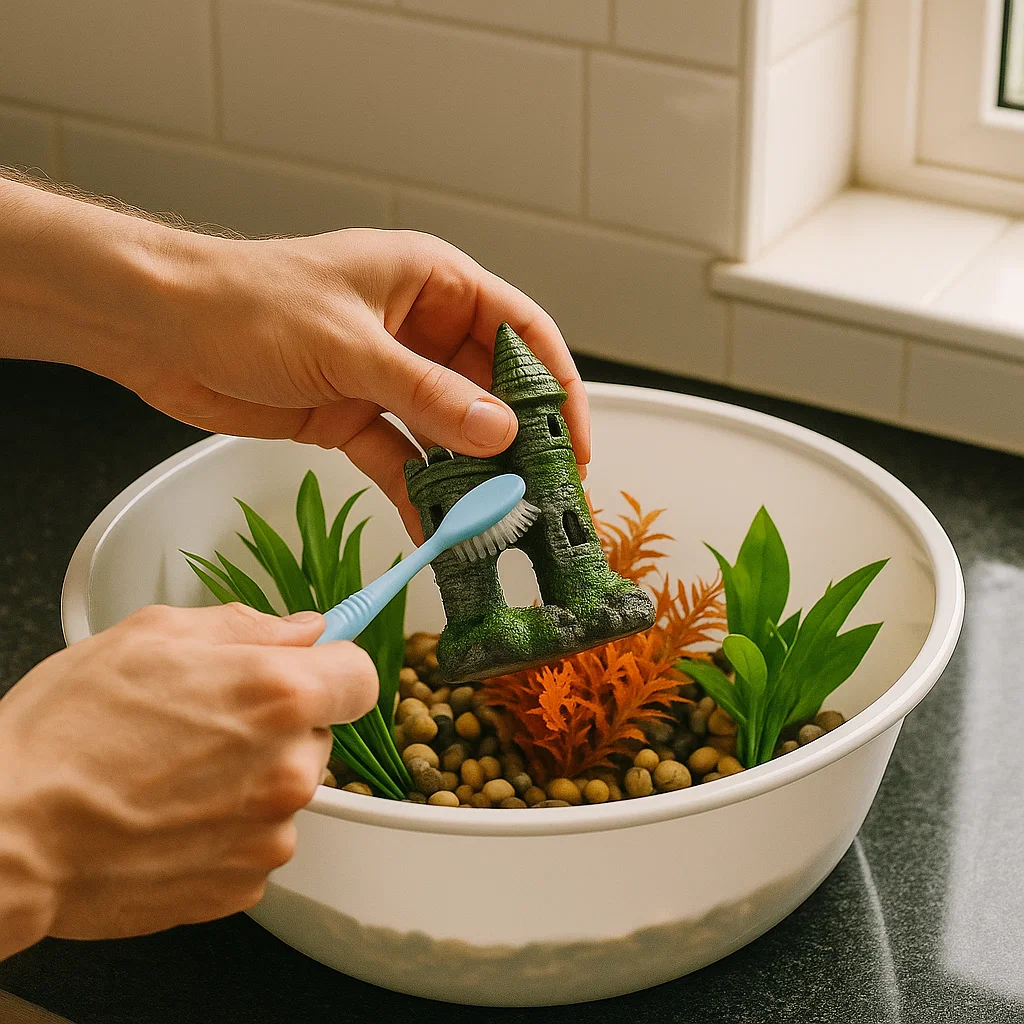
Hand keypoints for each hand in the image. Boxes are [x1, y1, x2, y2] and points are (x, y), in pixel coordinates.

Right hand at [0, 603, 375, 955]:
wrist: (7, 836)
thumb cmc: (65, 733)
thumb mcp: (152, 637)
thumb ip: (246, 626)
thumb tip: (302, 629)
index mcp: (277, 696)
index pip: (361, 675)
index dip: (333, 669)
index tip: (312, 671)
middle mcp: (288, 769)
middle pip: (318, 733)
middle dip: (278, 724)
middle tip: (205, 724)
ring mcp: (269, 834)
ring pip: (285, 789)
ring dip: (250, 779)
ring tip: (173, 775)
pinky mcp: (242, 884)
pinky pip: (255, 840)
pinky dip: (226, 829)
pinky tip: (169, 817)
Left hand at [133, 228, 590, 536]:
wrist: (159, 329)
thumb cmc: (247, 303)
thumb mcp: (348, 346)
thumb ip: (426, 393)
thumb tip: (499, 433)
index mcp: (430, 282)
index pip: (519, 330)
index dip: (555, 385)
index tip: (574, 441)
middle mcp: (417, 327)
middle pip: (489, 387)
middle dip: (514, 441)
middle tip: (540, 494)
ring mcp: (386, 375)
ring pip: (447, 429)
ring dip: (468, 473)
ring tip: (495, 519)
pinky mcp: (353, 415)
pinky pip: (400, 458)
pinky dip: (416, 491)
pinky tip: (434, 528)